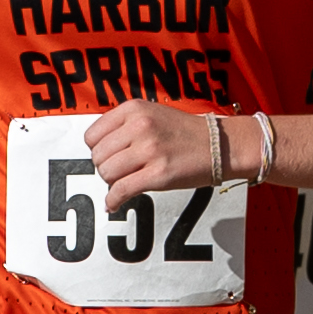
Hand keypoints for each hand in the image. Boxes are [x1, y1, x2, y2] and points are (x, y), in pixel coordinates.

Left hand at [80, 98, 231, 212]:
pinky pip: (121, 191)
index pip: (92, 135)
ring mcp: (150, 150)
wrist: (220, 145)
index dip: (97, 150)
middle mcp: (140, 126)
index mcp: (134, 109)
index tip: (106, 156)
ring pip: (107, 173)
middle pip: (98, 156)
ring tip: (124, 182)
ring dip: (112, 183)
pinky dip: (113, 200)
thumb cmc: (187, 132)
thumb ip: (124, 125)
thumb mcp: (152, 114)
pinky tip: (114, 203)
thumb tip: (97, 149)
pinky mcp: (158, 174)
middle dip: (105, 167)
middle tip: (119, 171)